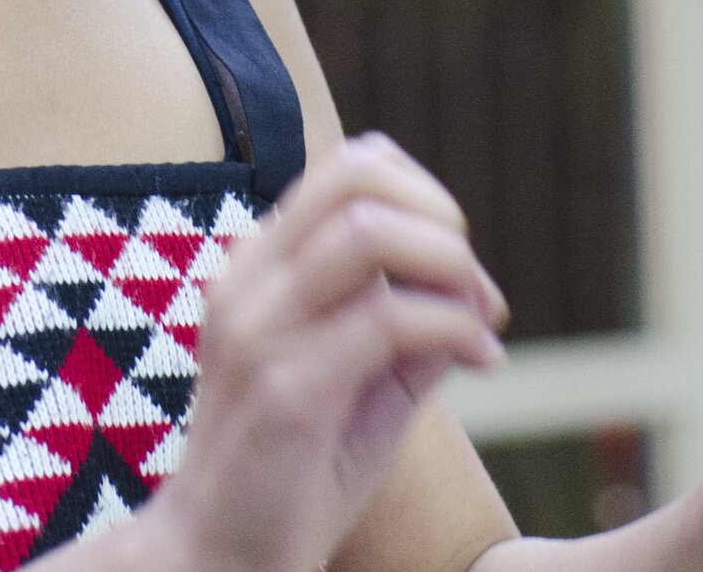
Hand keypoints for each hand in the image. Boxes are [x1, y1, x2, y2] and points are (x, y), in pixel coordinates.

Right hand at [134, 133, 508, 571]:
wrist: (219, 562)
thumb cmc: (293, 477)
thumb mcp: (361, 385)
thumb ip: (407, 331)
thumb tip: (475, 296)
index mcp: (259, 269)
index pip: (349, 169)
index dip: (425, 197)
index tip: (459, 270)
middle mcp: (248, 282)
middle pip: (357, 176)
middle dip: (441, 217)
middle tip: (474, 289)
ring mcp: (258, 331)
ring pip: (369, 232)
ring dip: (450, 266)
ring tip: (481, 321)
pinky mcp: (285, 389)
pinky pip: (387, 320)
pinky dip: (456, 328)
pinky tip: (483, 363)